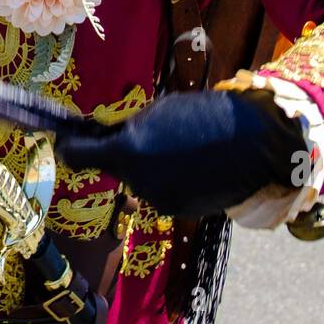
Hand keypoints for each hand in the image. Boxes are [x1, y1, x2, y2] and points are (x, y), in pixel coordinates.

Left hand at [55, 88, 305, 218]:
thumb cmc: (205, 115)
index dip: (70, 146)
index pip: (78, 155)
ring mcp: (159, 201)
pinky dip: (171, 181)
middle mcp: (138, 184)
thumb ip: (127, 128)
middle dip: (127, 153)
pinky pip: (163, 193)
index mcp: (128, 152)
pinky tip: (195, 167)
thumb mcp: (158, 111)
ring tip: (184, 149)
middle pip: (117, 167)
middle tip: (157, 136)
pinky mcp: (179, 212)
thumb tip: (103, 138)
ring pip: (141, 181)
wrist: (256, 143)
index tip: (67, 141)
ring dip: (152, 168)